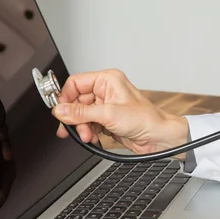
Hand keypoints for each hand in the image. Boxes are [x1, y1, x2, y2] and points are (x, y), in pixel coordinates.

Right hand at [52, 69, 188, 158]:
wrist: (158, 138)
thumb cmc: (145, 120)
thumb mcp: (109, 115)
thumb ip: (81, 113)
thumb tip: (61, 111)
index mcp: (107, 80)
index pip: (76, 83)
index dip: (66, 97)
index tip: (61, 111)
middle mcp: (106, 90)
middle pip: (77, 101)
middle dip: (75, 117)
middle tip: (72, 128)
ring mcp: (106, 106)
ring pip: (81, 115)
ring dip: (82, 127)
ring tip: (87, 135)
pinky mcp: (107, 119)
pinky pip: (89, 124)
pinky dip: (88, 132)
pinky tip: (93, 137)